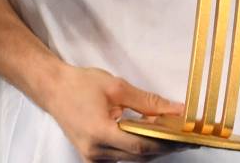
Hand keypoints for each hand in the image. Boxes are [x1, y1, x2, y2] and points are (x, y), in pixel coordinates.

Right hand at [40, 64, 181, 160]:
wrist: (53, 89)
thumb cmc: (80, 84)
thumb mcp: (117, 87)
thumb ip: (148, 102)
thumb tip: (176, 110)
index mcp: (100, 133)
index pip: (141, 144)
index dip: (166, 142)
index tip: (186, 136)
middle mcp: (95, 151)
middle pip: (139, 155)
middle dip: (164, 145)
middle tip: (186, 135)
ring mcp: (93, 158)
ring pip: (132, 159)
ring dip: (152, 147)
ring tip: (172, 134)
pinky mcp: (92, 158)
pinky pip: (122, 157)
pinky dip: (137, 147)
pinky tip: (149, 135)